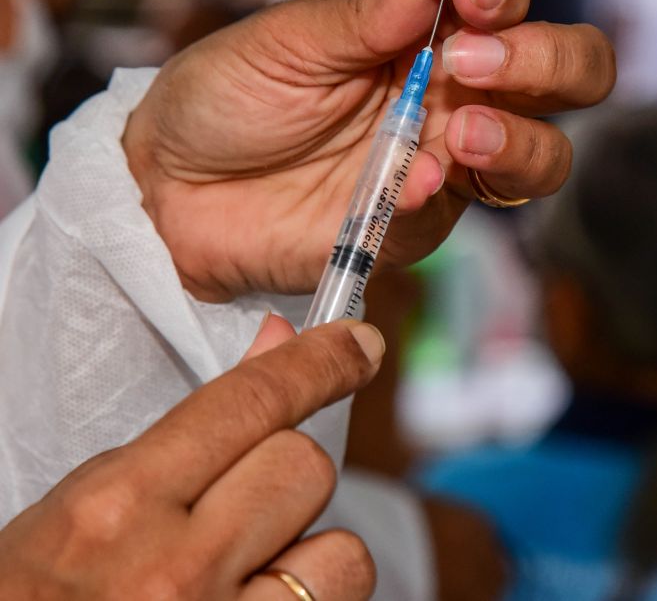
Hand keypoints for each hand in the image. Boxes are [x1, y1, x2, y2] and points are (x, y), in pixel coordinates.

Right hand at [0, 318, 383, 599]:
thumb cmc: (35, 596)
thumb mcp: (92, 500)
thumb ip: (192, 426)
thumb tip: (280, 344)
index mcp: (121, 506)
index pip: (251, 403)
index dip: (319, 361)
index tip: (357, 344)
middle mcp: (176, 570)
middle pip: (305, 468)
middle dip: (284, 473)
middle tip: (239, 505)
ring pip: (342, 553)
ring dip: (309, 551)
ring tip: (249, 571)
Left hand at [124, 0, 614, 299]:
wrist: (172, 189)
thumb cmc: (227, 95)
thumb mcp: (288, 40)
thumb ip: (367, 11)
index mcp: (425, 33)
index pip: (508, 4)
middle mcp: (452, 95)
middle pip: (563, 77)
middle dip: (548, 61)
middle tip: (475, 62)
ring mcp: (442, 164)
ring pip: (543, 156)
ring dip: (522, 139)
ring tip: (461, 134)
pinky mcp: (415, 226)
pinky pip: (461, 214)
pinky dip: (446, 196)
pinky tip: (410, 186)